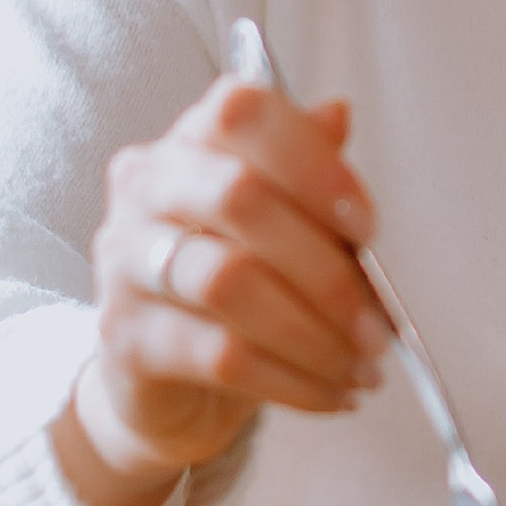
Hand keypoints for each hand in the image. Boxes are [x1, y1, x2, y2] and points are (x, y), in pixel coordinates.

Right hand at [65, 70, 390, 502]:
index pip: (242, 112)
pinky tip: (331, 393)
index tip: (367, 223)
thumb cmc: (230, 287)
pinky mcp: (127, 339)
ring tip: (362, 365)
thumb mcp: (278, 223)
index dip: (312, 161)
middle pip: (238, 197)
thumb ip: (305, 169)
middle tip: (378, 323)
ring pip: (230, 282)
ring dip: (315, 333)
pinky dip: (293, 380)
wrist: (165, 385)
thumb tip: (337, 113)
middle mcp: (146, 190)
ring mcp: (126, 264)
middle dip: (326, 267)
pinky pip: (221, 355)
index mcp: (189, 144)